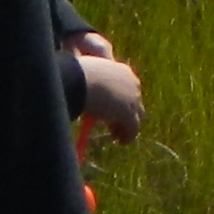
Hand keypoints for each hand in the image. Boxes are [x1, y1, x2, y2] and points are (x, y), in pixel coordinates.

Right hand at [70, 31, 145, 146]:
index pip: (128, 88)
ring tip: (115, 136)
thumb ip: (94, 83)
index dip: (120, 100)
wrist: (81, 80)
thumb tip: (85, 92)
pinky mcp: (129, 114)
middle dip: (125, 113)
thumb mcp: (89, 76)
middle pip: (134, 102)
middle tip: (113, 124)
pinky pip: (133, 129)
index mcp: (123, 71)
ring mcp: (133, 99)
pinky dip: (128, 137)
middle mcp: (132, 83)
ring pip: (135, 116)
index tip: (111, 109)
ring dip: (126, 126)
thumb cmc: (78, 74)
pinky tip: (121, 142)